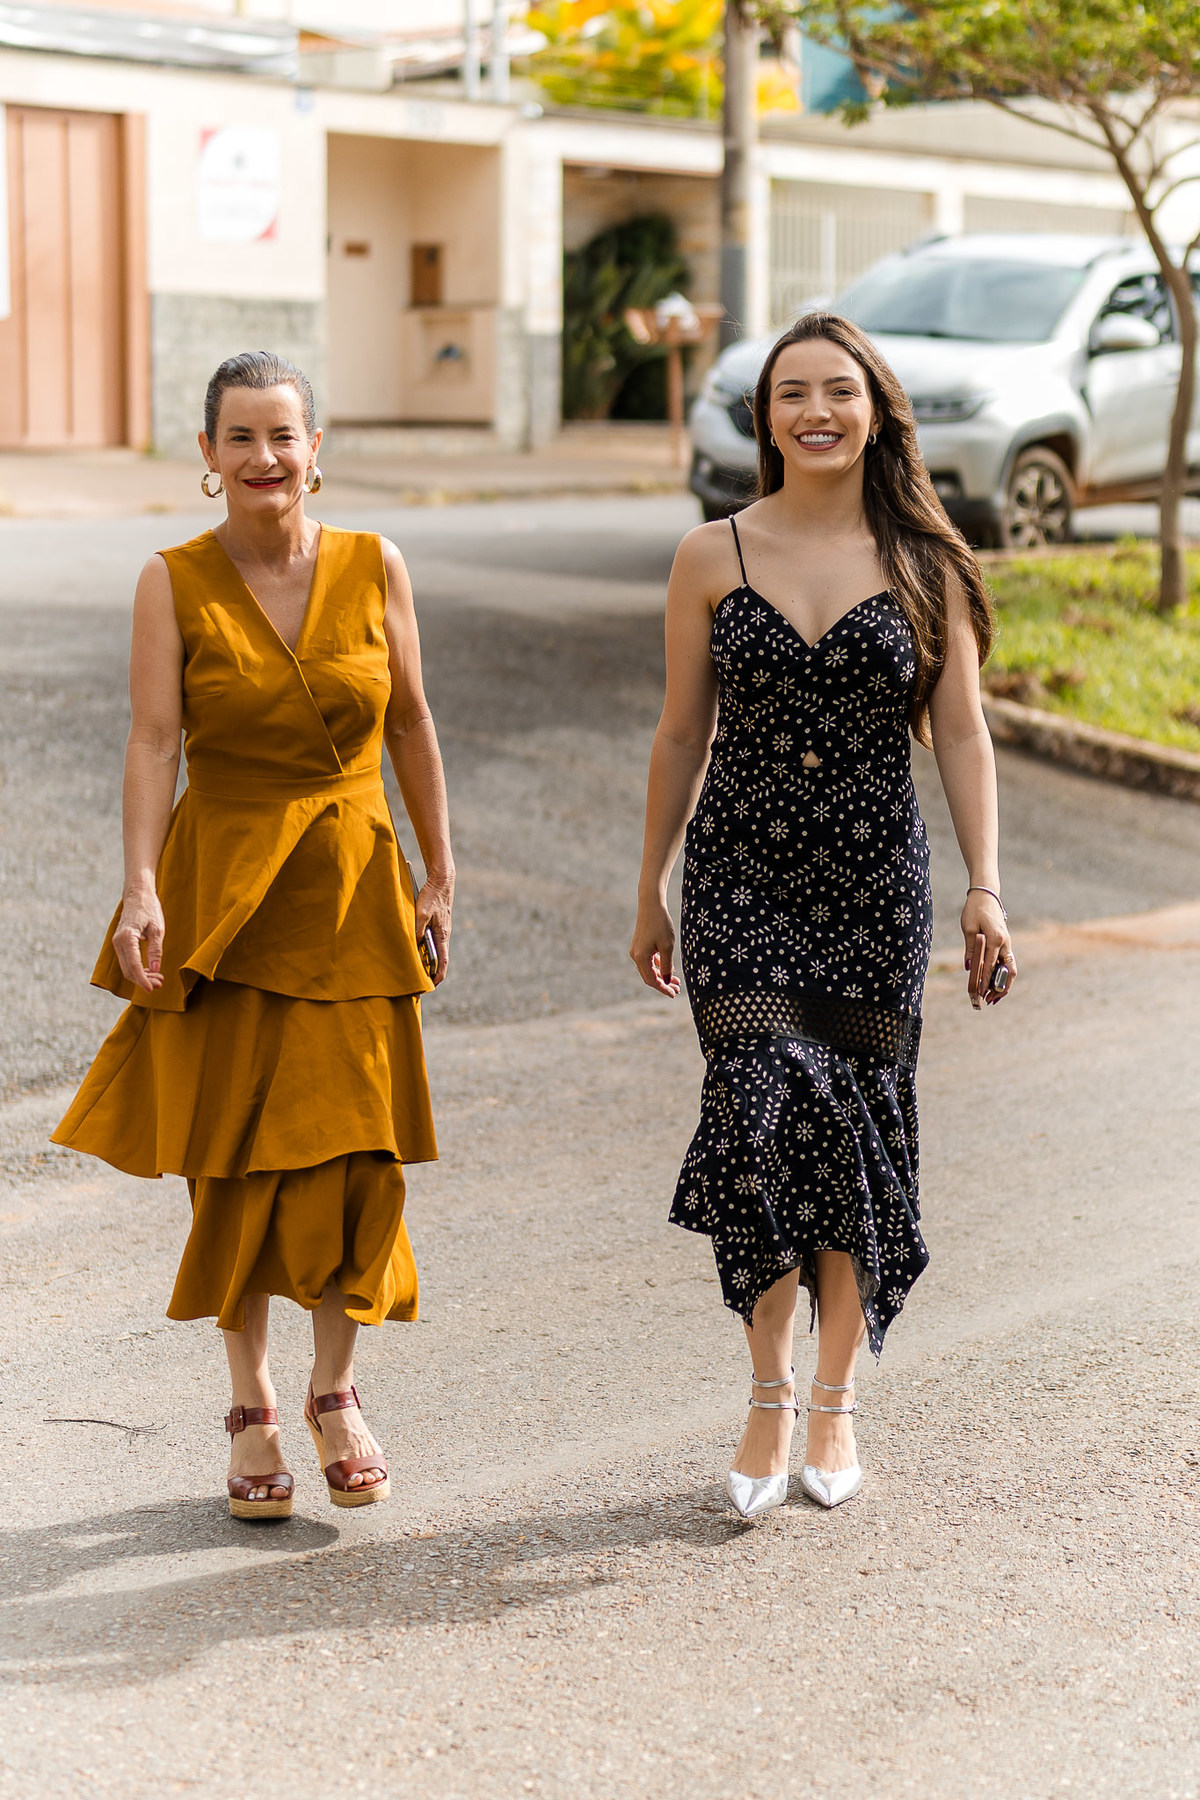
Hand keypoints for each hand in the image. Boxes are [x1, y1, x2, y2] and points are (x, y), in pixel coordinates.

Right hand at [113, 887, 165, 992]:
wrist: (137, 895)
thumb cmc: (149, 909)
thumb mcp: (157, 929)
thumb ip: (155, 950)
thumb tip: (155, 970)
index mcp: (127, 938)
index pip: (133, 965)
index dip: (142, 979)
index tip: (152, 989)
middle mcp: (118, 942)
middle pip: (129, 970)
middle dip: (143, 980)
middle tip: (160, 984)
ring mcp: (117, 943)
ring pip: (127, 967)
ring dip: (141, 976)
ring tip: (158, 979)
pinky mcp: (120, 944)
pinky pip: (127, 961)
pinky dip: (137, 969)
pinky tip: (150, 971)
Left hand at [416, 869, 452, 987]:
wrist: (442, 880)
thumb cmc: (432, 896)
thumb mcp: (421, 913)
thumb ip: (417, 929)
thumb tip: (414, 944)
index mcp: (443, 935)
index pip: (442, 961)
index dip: (438, 976)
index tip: (431, 986)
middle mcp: (444, 935)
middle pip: (439, 959)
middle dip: (430, 972)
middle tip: (419, 982)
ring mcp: (441, 930)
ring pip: (434, 950)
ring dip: (426, 961)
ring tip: (415, 969)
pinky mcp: (437, 924)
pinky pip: (431, 941)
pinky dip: (425, 949)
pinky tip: (415, 949)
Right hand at [630, 899, 680, 996]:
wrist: (651, 905)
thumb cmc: (660, 924)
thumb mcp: (667, 947)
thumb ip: (667, 966)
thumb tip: (667, 982)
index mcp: (640, 958)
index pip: (652, 980)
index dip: (663, 989)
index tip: (674, 994)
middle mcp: (635, 956)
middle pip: (649, 976)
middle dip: (664, 984)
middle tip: (678, 989)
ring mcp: (636, 950)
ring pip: (649, 969)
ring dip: (662, 975)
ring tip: (676, 981)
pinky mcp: (639, 945)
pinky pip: (648, 961)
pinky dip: (658, 966)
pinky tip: (668, 969)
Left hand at [961, 890, 1015, 1009]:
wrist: (986, 895)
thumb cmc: (974, 910)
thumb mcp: (968, 928)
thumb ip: (970, 949)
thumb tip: (968, 968)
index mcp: (996, 938)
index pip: (990, 965)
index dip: (985, 981)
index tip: (979, 993)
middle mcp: (1005, 943)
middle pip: (1008, 971)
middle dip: (1000, 988)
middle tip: (989, 1000)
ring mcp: (1007, 943)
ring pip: (1010, 969)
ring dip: (1002, 984)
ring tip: (992, 997)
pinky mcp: (1004, 943)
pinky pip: (1006, 963)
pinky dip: (1001, 975)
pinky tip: (993, 984)